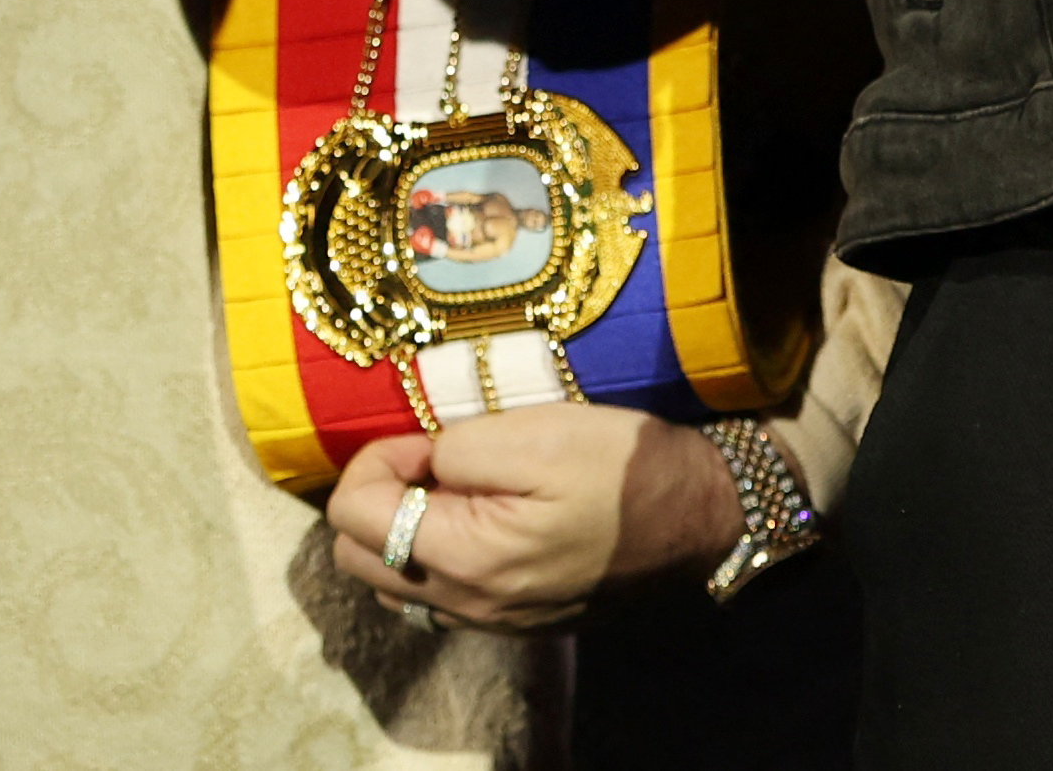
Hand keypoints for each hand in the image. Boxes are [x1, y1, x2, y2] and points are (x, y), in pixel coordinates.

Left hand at [322, 409, 739, 628]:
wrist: (700, 516)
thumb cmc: (620, 467)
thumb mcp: (536, 431)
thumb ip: (456, 449)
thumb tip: (422, 463)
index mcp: (467, 558)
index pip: (353, 516)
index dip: (375, 460)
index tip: (427, 438)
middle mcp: (469, 605)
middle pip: (357, 559)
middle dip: (374, 498)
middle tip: (430, 460)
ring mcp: (492, 620)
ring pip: (392, 585)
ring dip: (398, 531)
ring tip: (451, 489)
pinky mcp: (516, 619)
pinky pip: (437, 597)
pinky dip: (431, 556)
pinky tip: (476, 519)